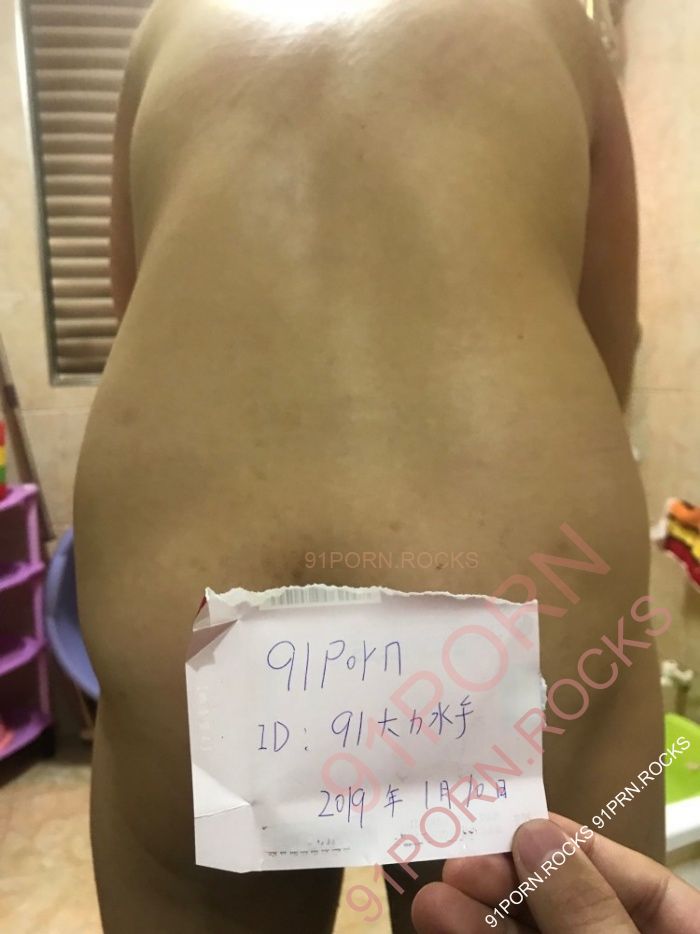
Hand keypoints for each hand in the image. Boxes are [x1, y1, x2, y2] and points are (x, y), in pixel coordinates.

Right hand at [411, 812, 698, 932]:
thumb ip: (590, 913)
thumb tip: (536, 833)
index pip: (645, 886)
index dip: (580, 850)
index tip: (518, 822)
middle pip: (576, 910)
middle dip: (516, 884)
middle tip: (461, 858)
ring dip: (482, 920)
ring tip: (433, 896)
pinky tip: (443, 925)